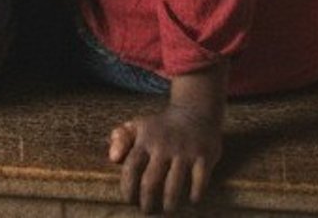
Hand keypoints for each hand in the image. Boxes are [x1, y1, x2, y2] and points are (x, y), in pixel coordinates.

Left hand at [107, 105, 221, 213]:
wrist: (195, 110)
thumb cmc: (162, 125)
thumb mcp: (139, 125)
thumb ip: (121, 139)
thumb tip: (113, 158)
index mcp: (145, 140)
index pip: (131, 168)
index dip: (128, 187)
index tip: (129, 200)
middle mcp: (163, 146)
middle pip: (150, 181)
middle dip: (146, 201)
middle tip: (147, 210)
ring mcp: (185, 151)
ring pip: (174, 185)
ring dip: (169, 203)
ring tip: (168, 210)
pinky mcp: (204, 155)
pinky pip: (199, 182)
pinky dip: (194, 195)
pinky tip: (191, 201)